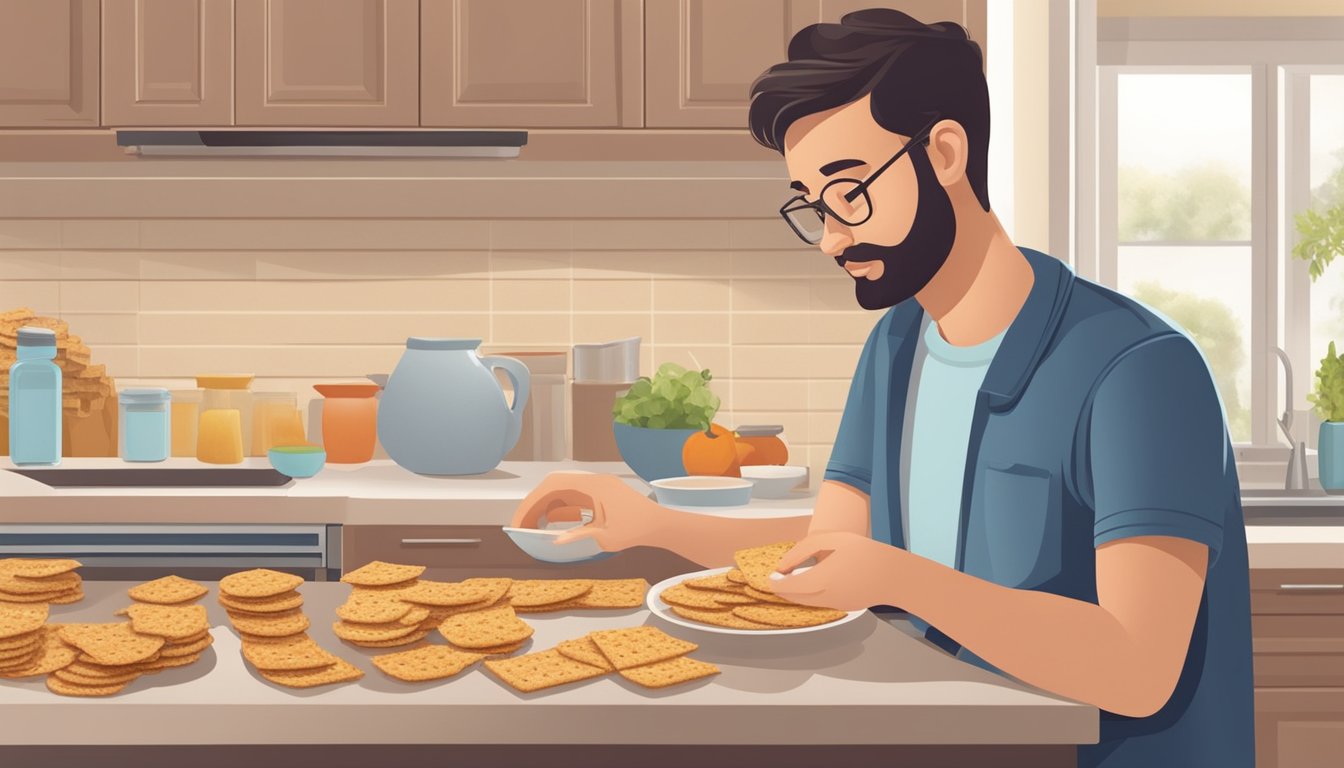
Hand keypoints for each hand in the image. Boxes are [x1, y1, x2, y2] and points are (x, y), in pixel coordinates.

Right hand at [510, 471, 665, 552]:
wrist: (661, 524)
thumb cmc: (637, 530)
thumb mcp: (605, 537)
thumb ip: (578, 536)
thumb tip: (554, 541)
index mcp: (592, 486)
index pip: (553, 487)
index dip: (532, 503)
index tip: (520, 521)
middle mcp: (593, 481)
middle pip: (554, 486)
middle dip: (535, 504)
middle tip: (523, 524)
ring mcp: (597, 486)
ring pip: (563, 491)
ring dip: (547, 506)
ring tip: (535, 526)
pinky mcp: (601, 494)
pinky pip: (575, 497)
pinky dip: (562, 508)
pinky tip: (554, 523)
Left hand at [770, 530, 905, 610]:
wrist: (894, 574)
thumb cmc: (863, 552)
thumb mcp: (829, 540)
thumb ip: (801, 551)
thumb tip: (782, 566)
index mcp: (818, 581)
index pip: (786, 588)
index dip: (775, 583)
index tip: (770, 576)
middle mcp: (824, 597)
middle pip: (794, 597)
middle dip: (784, 589)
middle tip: (779, 578)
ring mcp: (835, 604)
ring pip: (807, 601)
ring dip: (798, 591)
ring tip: (796, 577)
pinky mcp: (846, 606)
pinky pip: (822, 601)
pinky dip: (813, 594)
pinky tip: (818, 580)